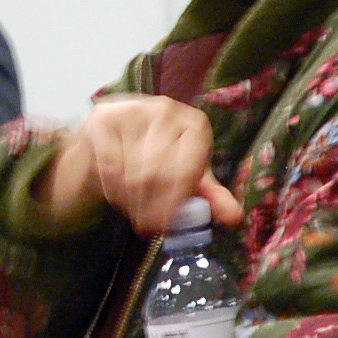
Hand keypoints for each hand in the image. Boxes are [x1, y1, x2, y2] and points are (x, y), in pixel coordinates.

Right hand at [34, 96, 242, 235]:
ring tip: (135, 210)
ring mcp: (133, 109)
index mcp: (195, 124)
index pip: (188, 168)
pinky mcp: (103, 117)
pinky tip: (118, 196)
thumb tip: (234, 217)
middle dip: (152, 207)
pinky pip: (109, 167)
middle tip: (149, 228)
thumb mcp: (186, 177)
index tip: (167, 226)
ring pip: (132, 173)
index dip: (176, 201)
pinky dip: (113, 191)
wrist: (109, 142)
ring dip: (132, 202)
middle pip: (158, 173)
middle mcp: (167, 110)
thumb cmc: (153, 160)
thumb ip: (210, 196)